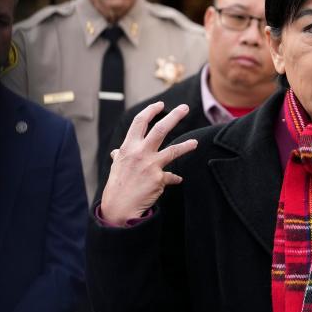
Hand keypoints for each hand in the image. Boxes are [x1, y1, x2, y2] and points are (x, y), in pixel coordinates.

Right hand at [100, 102, 197, 225]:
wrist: (119, 207)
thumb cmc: (117, 185)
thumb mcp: (117, 166)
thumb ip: (120, 156)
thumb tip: (116, 152)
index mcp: (128, 147)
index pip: (139, 122)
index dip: (150, 111)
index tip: (160, 104)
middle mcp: (140, 153)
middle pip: (160, 129)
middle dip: (174, 116)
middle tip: (185, 108)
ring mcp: (150, 165)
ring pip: (173, 150)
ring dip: (187, 145)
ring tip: (195, 142)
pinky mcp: (159, 178)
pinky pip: (172, 176)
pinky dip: (174, 178)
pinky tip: (177, 179)